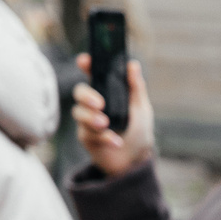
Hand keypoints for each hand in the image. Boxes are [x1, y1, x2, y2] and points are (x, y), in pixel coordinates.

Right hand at [73, 57, 156, 176]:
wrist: (136, 158)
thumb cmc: (138, 129)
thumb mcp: (141, 107)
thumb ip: (136, 87)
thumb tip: (133, 65)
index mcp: (106, 91)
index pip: (93, 73)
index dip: (86, 65)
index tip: (84, 61)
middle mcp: (94, 103)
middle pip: (79, 92)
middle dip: (86, 96)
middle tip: (100, 104)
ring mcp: (88, 120)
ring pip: (79, 113)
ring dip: (92, 118)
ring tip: (105, 124)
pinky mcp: (87, 137)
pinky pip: (88, 134)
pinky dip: (103, 138)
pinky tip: (116, 142)